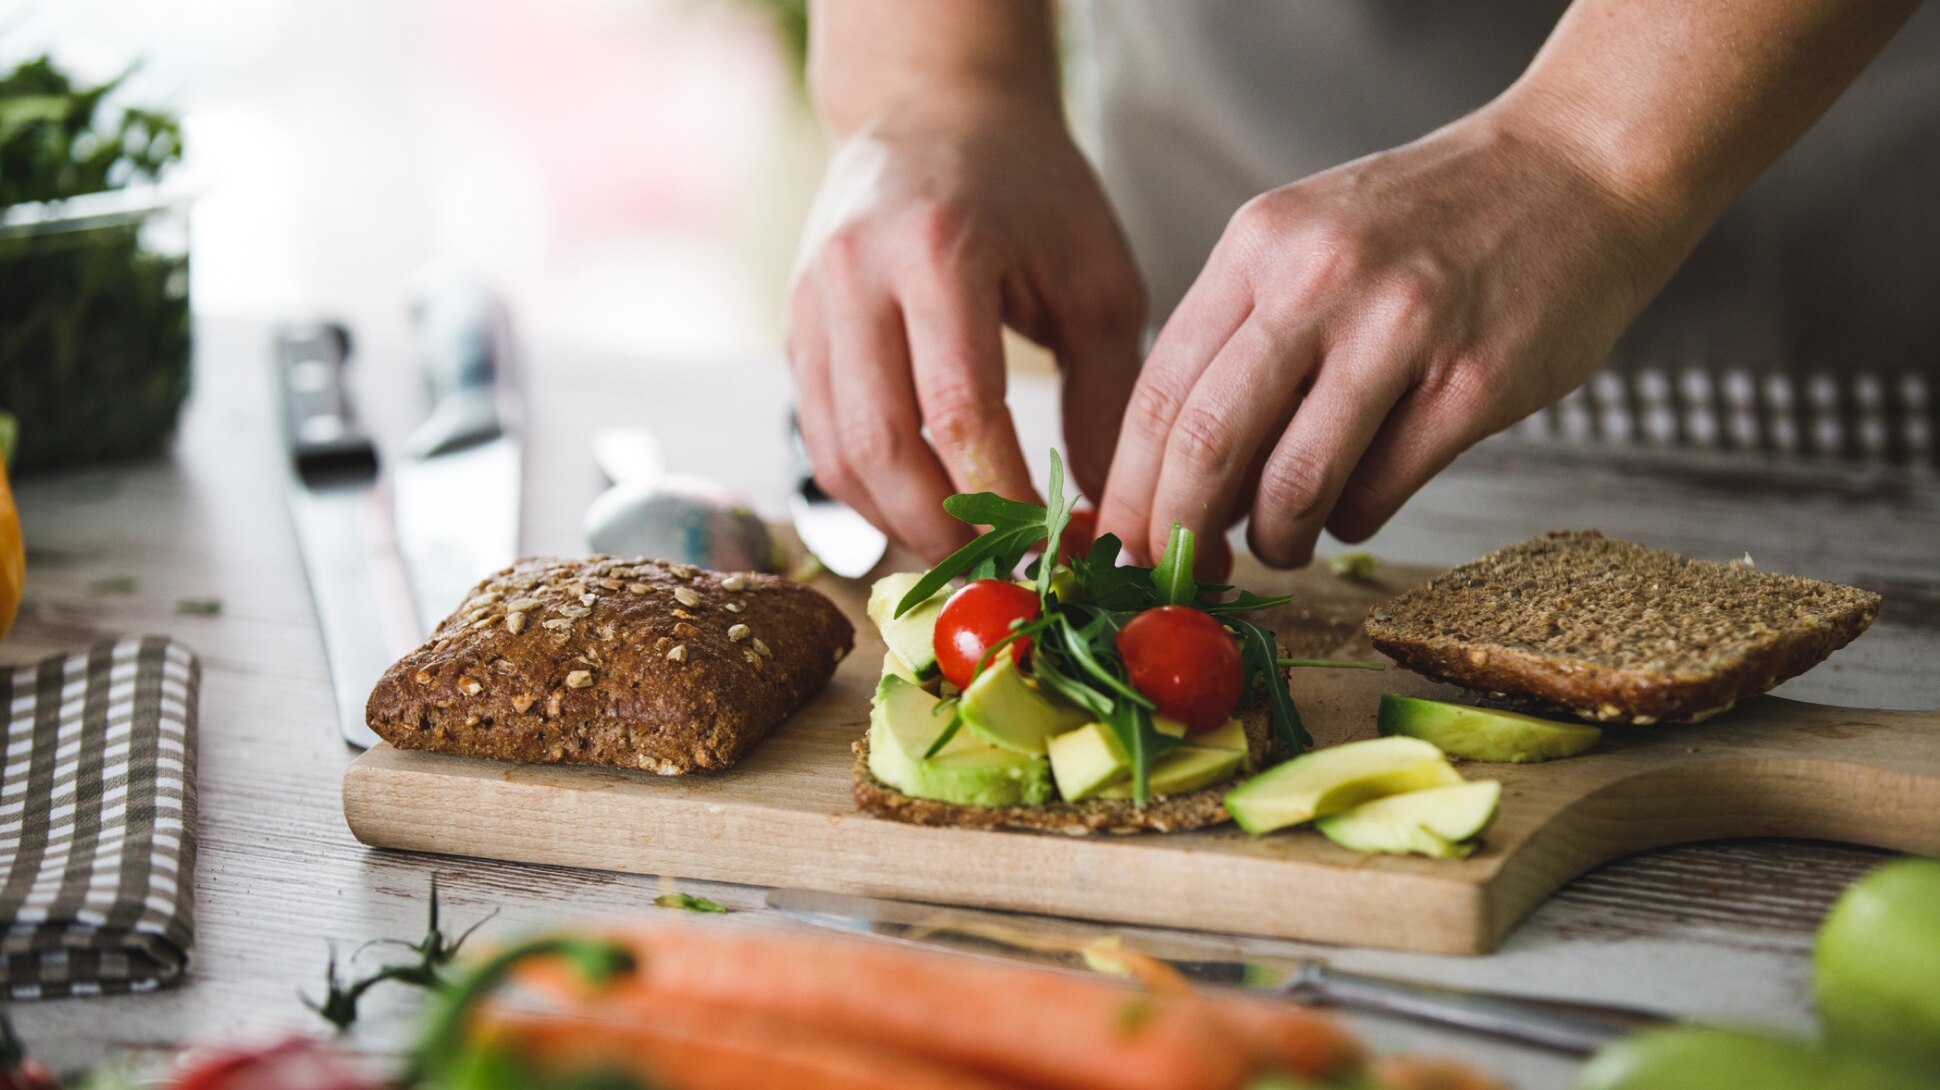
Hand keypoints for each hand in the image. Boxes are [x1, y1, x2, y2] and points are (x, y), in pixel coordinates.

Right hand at [787, 94, 1143, 560]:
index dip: (1003, 499)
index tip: (1052, 546)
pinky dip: (870, 492)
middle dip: (944, 530)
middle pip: (880, 447)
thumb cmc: (1032, 192)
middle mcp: (855, 278)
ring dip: (901, 523)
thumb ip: (1109, 398)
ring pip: (836, 456)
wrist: (932, 109)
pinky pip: (819, 438)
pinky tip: (928, 507)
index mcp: (939, 252)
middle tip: (1004, 571)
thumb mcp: (1097, 278)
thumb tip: (1113, 518)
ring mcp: (810, 306)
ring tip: (970, 548)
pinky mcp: (793, 331)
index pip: (957, 412)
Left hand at [1099, 104, 1686, 568]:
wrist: (1579, 167)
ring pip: (1293, 484)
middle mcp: (1319, 280)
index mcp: (1260, 246)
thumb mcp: (1310, 240)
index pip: (1159, 391)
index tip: (1122, 544)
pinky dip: (1350, 521)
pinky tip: (1356, 505)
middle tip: (1182, 574)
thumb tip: (1178, 474)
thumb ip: (1242, 338)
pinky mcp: (1475, 383)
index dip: (1130, 487)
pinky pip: (1378, 491)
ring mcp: (1401, 330)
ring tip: (1280, 544)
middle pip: (1207, 443)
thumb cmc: (1432, 222)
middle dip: (1180, 532)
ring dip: (1274, 540)